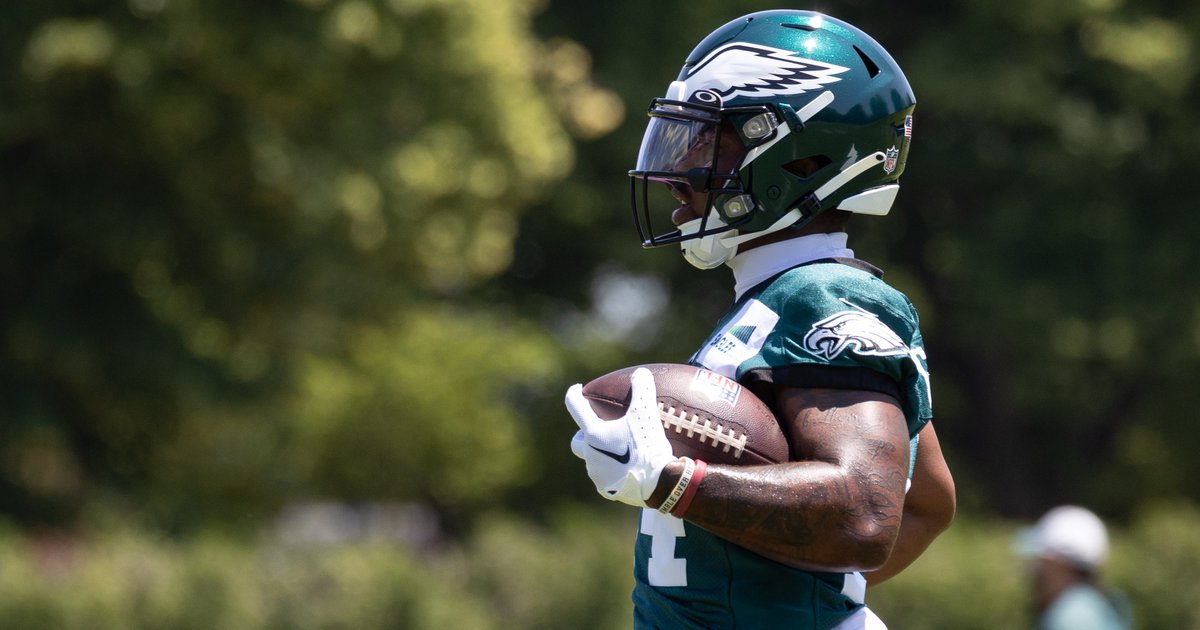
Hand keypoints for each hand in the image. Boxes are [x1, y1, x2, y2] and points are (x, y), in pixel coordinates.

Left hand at [565, 367, 674, 506]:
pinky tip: (628, 468)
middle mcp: (590, 454)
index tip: (577, 389)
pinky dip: (613, 470)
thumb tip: (641, 373)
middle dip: (583, 434)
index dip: (574, 394)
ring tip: (620, 450)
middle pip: (577, 440)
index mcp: (594, 433)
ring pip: (593, 460)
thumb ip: (642, 390)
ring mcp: (597, 473)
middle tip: (599, 429)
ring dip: (601, 454)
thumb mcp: (646, 413)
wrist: (657, 483)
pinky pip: (606, 476)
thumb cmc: (647, 445)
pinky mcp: (606, 489)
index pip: (575, 406)